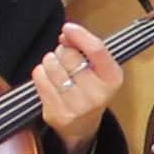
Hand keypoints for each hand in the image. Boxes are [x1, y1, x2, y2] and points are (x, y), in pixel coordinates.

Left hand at [30, 20, 121, 153]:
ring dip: (50, 61)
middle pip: (70, 56)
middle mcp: (98, 94)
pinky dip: (40, 74)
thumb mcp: (98, 68)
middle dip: (63, 51)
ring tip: (56, 68)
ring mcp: (78, 106)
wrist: (83, 125)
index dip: (79, 35)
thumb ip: (85, 48)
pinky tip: (47, 78)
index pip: (97, 50)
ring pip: (53, 66)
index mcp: (113, 78)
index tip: (68, 28)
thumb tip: (66, 34)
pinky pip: (41, 80)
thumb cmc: (90, 89)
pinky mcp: (58, 114)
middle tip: (65, 59)